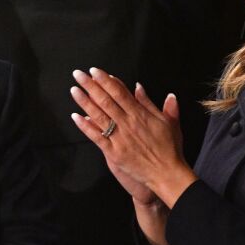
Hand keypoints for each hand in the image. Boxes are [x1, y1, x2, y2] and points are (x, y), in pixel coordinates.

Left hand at [69, 68, 195, 207]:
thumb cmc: (169, 148)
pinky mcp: (113, 152)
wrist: (167, 174)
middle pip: (106, 100)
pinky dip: (85, 126)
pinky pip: (96, 137)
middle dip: (90, 86)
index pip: (119, 92)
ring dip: (85, 102)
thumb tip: (140, 86)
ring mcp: (119, 138)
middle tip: (78, 74)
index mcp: (140, 114)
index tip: (94, 71)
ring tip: (74, 90)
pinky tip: (76, 117)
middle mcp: (128, 123)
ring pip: (99, 116)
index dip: (105, 80)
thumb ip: (152, 103)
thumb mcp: (168, 122)